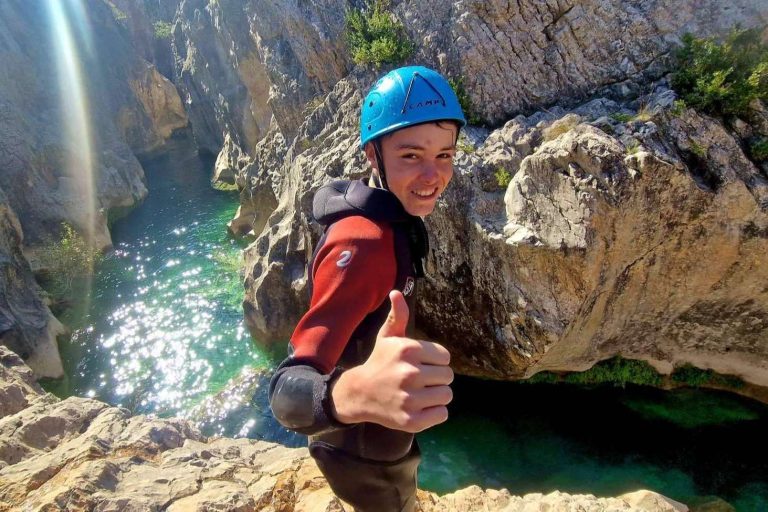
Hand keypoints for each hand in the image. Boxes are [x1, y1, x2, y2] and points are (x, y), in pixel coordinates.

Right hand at [330, 290, 453, 432]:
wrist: (359, 394)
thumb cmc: (379, 362)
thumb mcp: (387, 338)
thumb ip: (397, 316)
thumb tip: (396, 292)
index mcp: (408, 350)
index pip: (445, 357)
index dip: (435, 361)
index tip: (420, 365)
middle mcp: (409, 373)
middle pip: (448, 376)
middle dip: (436, 378)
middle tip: (420, 381)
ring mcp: (410, 399)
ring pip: (447, 395)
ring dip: (437, 396)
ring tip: (420, 394)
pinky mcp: (411, 420)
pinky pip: (442, 414)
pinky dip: (435, 413)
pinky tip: (420, 407)